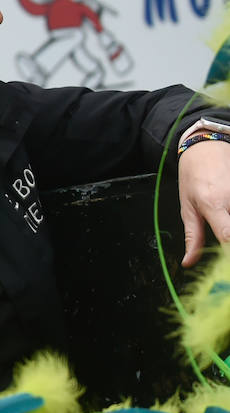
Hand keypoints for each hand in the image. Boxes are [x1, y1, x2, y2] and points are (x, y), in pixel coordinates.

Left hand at [179, 139, 229, 265]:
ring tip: (223, 222)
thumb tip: (189, 262)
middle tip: (224, 246)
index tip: (225, 263)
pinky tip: (226, 216)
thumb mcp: (187, 207)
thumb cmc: (193, 177)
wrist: (206, 148)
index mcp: (214, 204)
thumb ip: (192, 236)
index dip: (228, 253)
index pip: (228, 235)